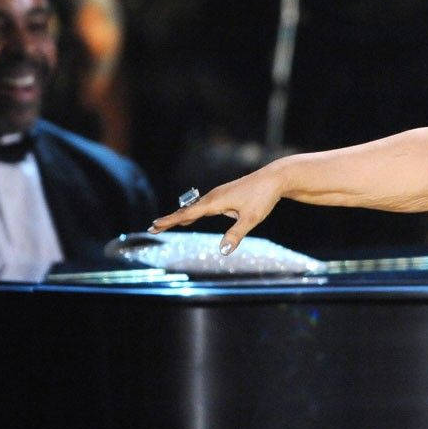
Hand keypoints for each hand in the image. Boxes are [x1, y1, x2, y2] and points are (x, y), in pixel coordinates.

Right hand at [148, 162, 285, 253]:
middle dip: (170, 219)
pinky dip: (192, 212)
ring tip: (166, 224)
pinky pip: (204, 205)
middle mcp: (214, 196)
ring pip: (195, 207)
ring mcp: (219, 194)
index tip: (154, 225)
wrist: (274, 178)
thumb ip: (236, 234)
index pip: (188, 213)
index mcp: (215, 202)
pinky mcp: (225, 195)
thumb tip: (222, 251)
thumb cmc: (263, 197)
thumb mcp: (251, 219)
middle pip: (187, 210)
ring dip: (180, 215)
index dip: (170, 220)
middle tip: (153, 227)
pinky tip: (191, 216)